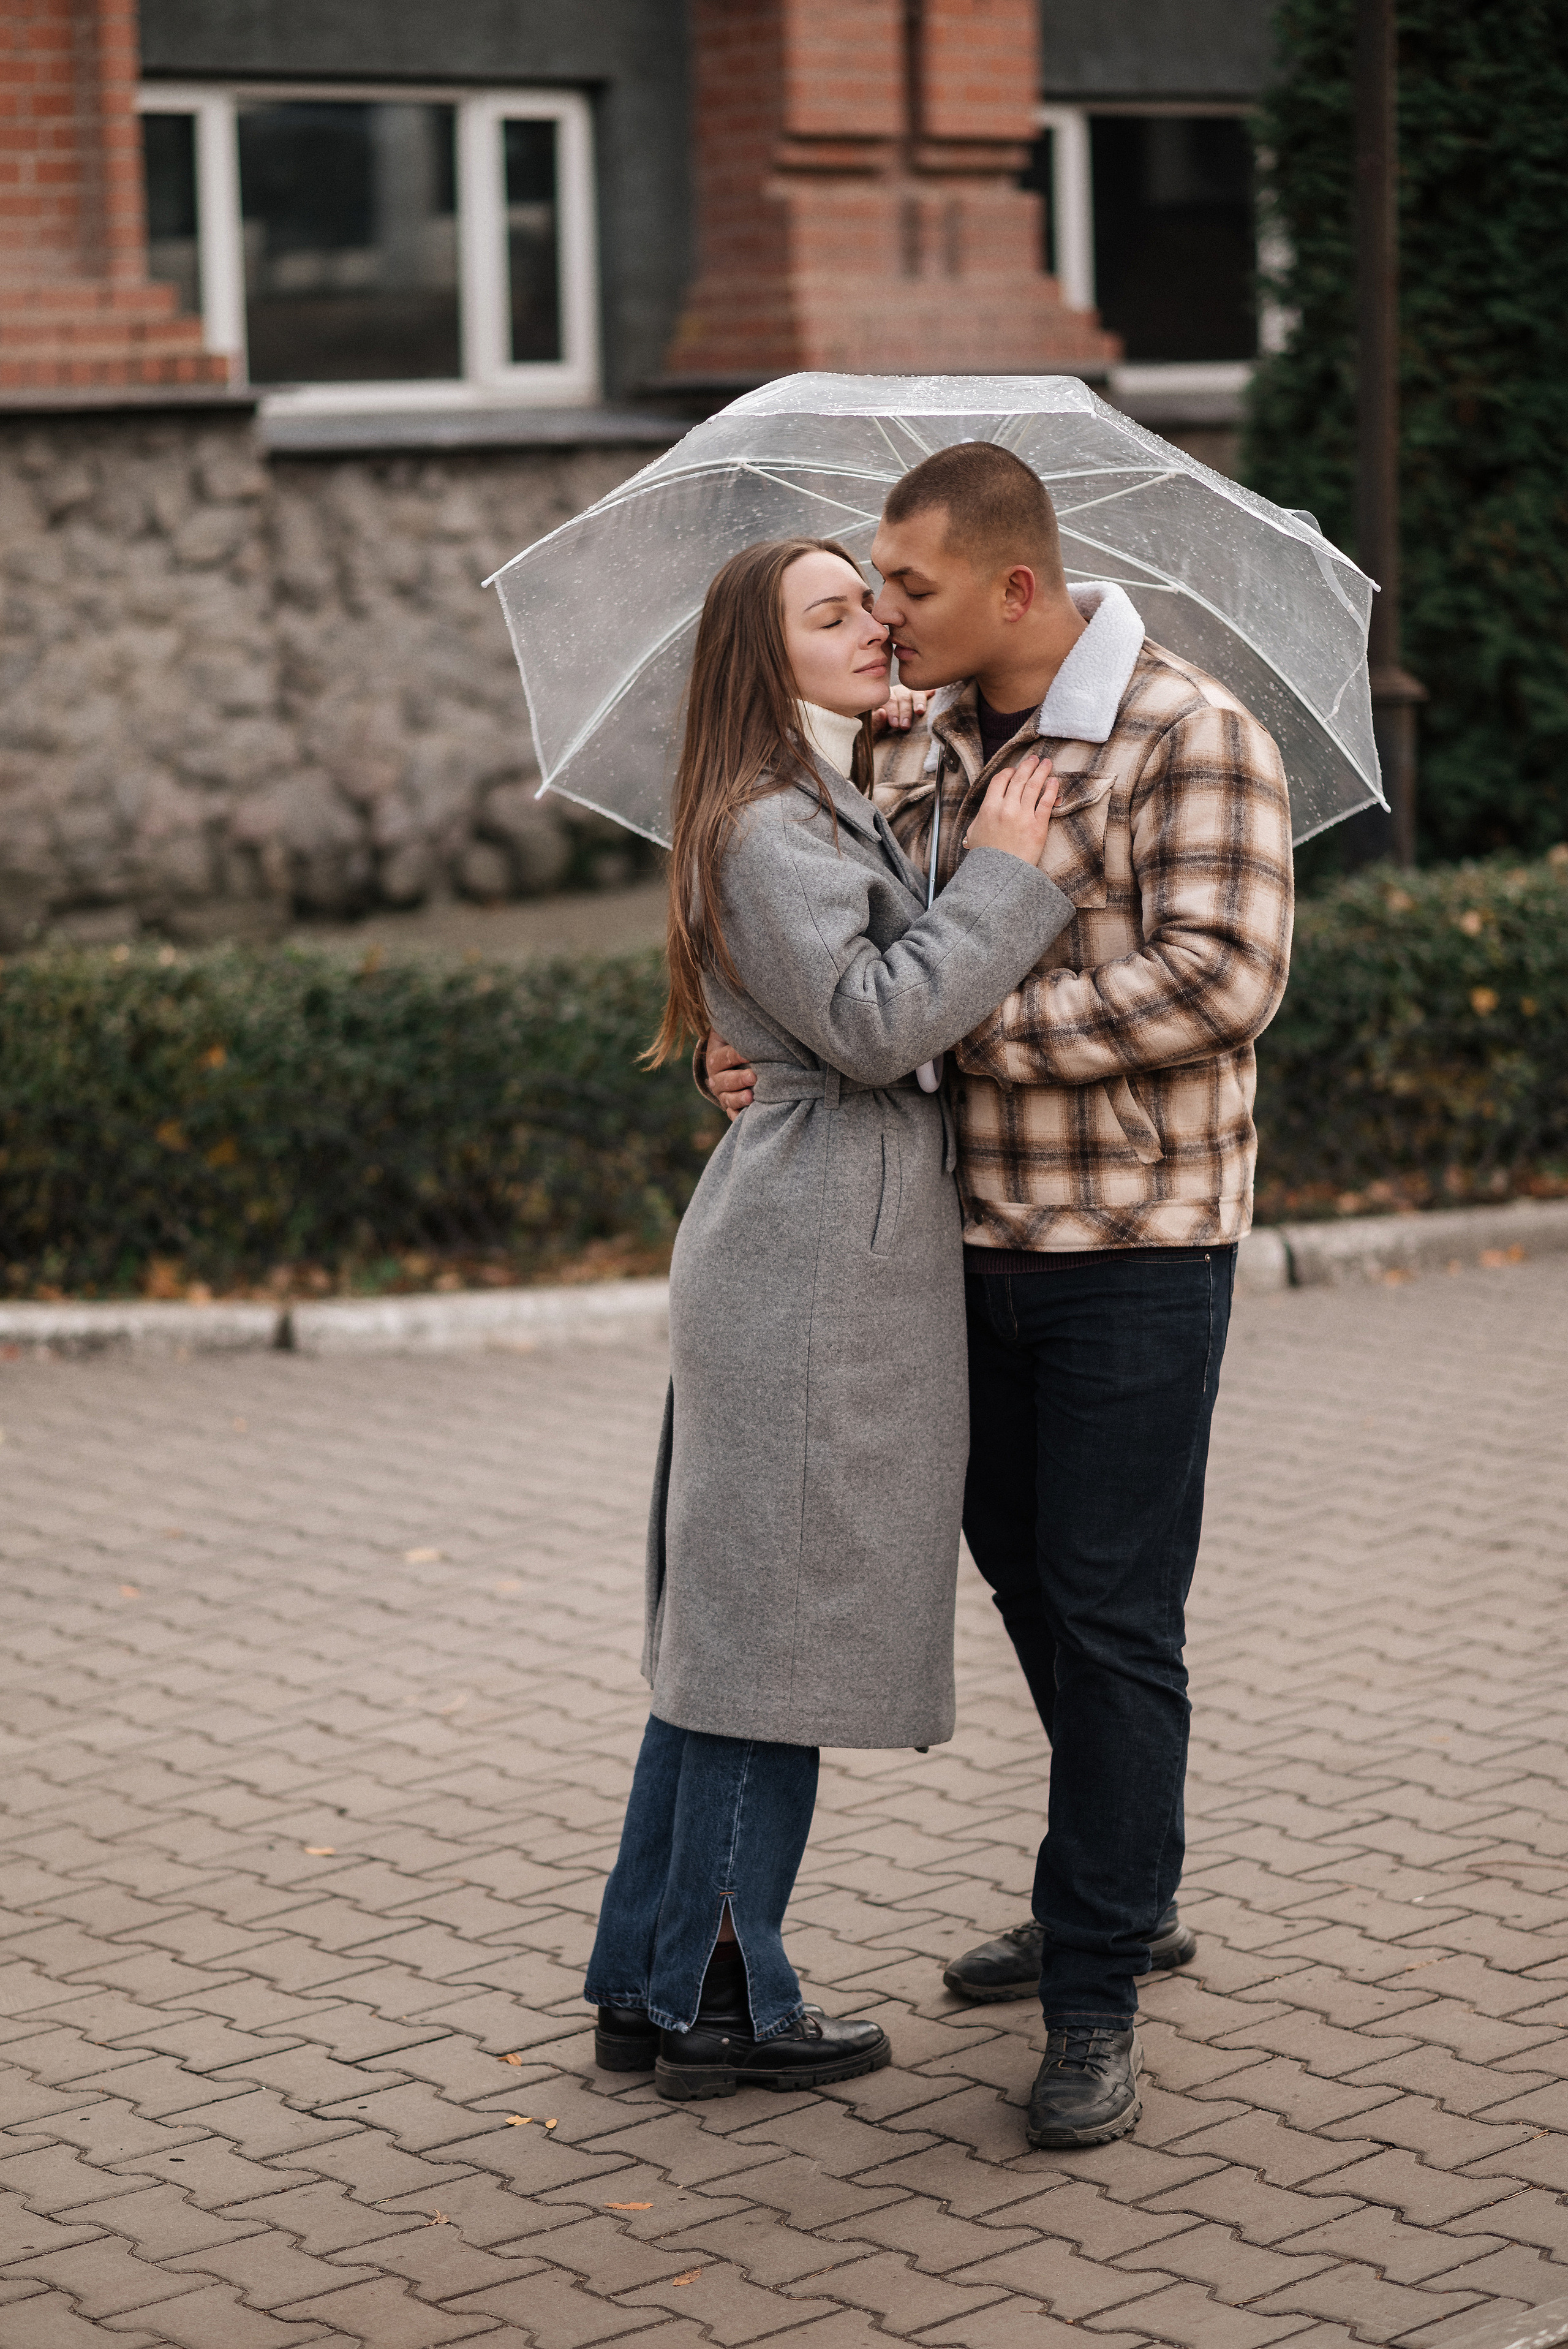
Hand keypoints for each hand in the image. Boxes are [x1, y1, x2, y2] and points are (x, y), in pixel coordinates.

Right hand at [706, 1029, 755, 1119]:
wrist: (729, 1061)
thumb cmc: (737, 1042)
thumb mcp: (731, 1032)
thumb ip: (740, 1026)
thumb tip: (755, 1011)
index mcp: (716, 1057)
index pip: (726, 1056)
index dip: (737, 1055)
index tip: (750, 1054)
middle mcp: (716, 1077)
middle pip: (725, 1080)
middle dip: (739, 1079)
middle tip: (754, 1077)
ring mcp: (722, 1093)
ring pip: (727, 1099)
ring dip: (739, 1099)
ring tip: (751, 1097)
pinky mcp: (730, 1106)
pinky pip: (732, 1114)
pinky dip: (739, 1116)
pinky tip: (748, 1116)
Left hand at [870, 684, 929, 735]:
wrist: (884, 735)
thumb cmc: (878, 733)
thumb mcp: (873, 731)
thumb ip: (874, 722)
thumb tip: (881, 713)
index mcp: (882, 698)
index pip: (888, 701)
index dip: (892, 712)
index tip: (895, 725)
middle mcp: (895, 693)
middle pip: (902, 696)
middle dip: (905, 711)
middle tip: (905, 726)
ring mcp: (908, 694)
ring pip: (915, 693)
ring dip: (918, 701)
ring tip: (920, 711)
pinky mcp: (919, 698)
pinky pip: (925, 693)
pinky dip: (929, 692)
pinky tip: (934, 693)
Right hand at [964, 750, 1057, 867]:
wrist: (1001, 875)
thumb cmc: (987, 858)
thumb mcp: (975, 834)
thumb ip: (980, 819)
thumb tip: (984, 813)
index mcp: (989, 808)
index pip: (1000, 780)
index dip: (1009, 772)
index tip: (1015, 769)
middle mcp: (1006, 808)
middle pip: (1019, 779)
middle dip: (1028, 766)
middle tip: (1035, 758)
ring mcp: (1023, 816)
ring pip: (1033, 786)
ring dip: (1041, 771)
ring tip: (1047, 763)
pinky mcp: (1038, 826)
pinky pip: (1046, 802)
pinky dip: (1051, 789)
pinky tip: (1054, 781)